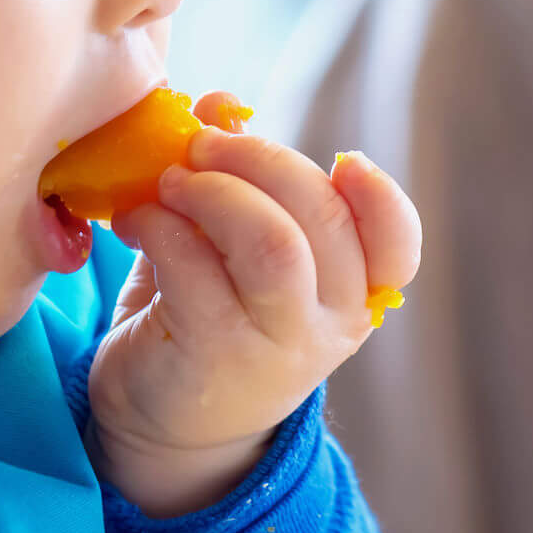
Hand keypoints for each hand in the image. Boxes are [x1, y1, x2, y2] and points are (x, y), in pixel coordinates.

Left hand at [88, 92, 421, 515]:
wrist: (166, 427)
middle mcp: (330, 324)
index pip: (397, 244)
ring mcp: (277, 346)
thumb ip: (241, 181)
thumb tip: (220, 105)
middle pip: (323, 218)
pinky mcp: (213, 357)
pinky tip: (135, 221)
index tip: (342, 160)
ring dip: (216, 192)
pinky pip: (195, 269)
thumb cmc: (210, 318)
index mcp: (353, 293)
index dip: (379, 195)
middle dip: (259, 159)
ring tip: (170, 182)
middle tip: (202, 144)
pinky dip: (159, 224)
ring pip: (273, 244)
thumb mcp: (236, 249)